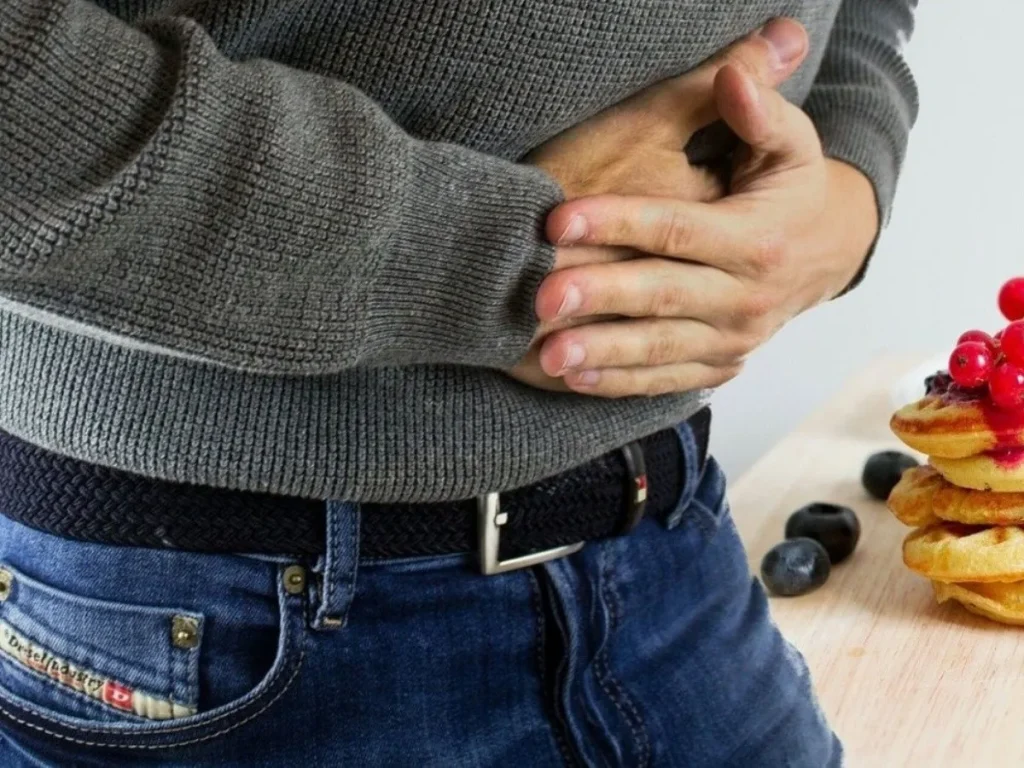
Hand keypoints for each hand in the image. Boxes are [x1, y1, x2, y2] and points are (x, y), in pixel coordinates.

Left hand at [531, 64, 878, 397]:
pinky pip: (667, 379)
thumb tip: (732, 75)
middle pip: (662, 295)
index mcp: (756, 240)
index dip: (618, 222)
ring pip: (660, 349)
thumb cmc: (792, 191)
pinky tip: (574, 378)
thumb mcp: (791, 145)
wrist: (828, 254)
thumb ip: (761, 112)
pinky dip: (621, 383)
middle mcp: (746, 297)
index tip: (557, 219)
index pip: (678, 230)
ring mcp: (734, 338)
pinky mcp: (721, 365)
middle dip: (599, 297)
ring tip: (548, 354)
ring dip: (602, 354)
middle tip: (541, 298)